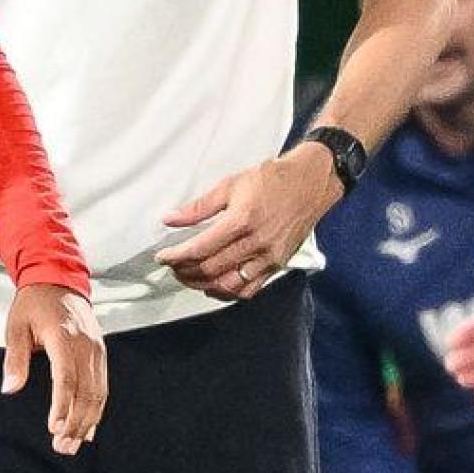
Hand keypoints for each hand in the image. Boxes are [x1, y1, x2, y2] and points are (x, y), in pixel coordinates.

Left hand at [2, 284, 106, 455]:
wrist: (58, 280)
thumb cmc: (34, 303)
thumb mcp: (16, 326)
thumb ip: (15, 358)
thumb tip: (9, 388)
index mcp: (64, 337)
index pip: (66, 379)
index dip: (62, 406)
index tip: (54, 428)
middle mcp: (85, 345)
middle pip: (86, 391)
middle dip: (76, 423)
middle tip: (63, 446)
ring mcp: (97, 349)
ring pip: (98, 393)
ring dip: (88, 421)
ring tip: (74, 444)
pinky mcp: (101, 352)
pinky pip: (103, 385)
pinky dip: (98, 409)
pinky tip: (90, 428)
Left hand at [158, 147, 341, 299]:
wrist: (309, 183)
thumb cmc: (272, 180)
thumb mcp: (230, 185)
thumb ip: (198, 207)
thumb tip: (171, 219)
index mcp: (241, 221)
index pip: (200, 248)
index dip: (177, 256)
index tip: (163, 257)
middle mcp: (256, 243)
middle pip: (211, 269)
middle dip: (185, 271)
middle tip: (172, 266)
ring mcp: (268, 257)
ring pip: (229, 284)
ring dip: (203, 285)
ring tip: (189, 277)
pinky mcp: (278, 264)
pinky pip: (250, 289)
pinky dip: (229, 292)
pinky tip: (215, 286)